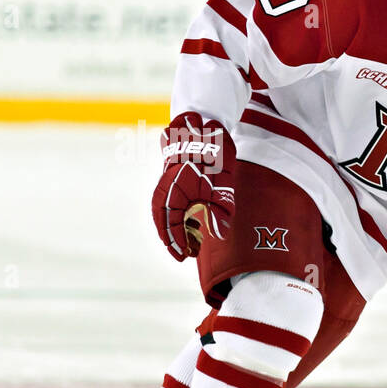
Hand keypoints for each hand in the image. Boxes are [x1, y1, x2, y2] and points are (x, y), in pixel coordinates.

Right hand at [151, 112, 235, 260]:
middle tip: (187, 254)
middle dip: (175, 240)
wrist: (203, 132)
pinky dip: (179, 217)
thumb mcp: (222, 188)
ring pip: (166, 214)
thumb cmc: (212, 160)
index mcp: (172, 195)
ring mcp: (166, 186)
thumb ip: (219, 212)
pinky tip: (194, 225)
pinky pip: (170, 204)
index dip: (178, 243)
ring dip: (177, 230)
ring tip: (192, 244)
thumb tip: (219, 234)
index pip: (170, 226)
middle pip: (164, 223)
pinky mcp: (172, 182)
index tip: (187, 256)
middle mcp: (164, 192)